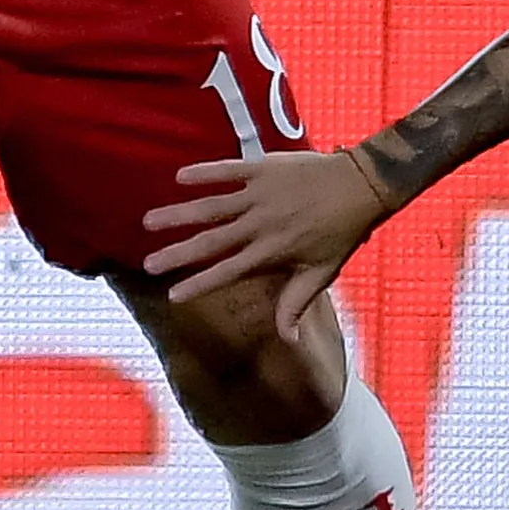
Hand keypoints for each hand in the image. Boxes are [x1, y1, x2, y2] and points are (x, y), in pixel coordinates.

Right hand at [140, 149, 386, 337]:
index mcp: (271, 252)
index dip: (199, 283)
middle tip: (148, 264)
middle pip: (210, 242)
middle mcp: (259, 225)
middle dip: (177, 253)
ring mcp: (259, 195)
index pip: (228, 272)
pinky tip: (180, 177)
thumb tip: (287, 341)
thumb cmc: (341, 233)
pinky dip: (204, 172)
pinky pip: (227, 170)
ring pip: (210, 206)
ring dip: (179, 214)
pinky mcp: (262, 169)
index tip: (173, 295)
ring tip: (149, 221)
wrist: (361, 185)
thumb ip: (296, 303)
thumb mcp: (321, 273)